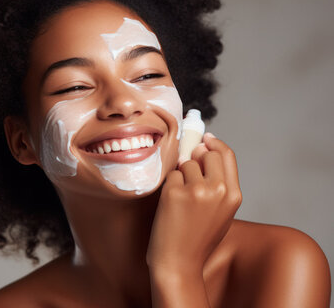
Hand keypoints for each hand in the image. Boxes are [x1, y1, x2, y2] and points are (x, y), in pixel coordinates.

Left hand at [146, 132, 241, 274]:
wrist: (179, 263)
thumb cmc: (197, 238)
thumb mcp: (221, 212)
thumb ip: (219, 183)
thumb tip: (203, 148)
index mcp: (233, 195)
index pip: (227, 155)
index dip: (215, 143)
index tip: (205, 138)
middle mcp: (218, 190)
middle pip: (205, 153)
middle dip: (195, 158)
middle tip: (188, 175)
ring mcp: (196, 191)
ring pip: (185, 164)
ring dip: (180, 176)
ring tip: (181, 202)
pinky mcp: (174, 193)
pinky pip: (170, 176)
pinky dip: (168, 187)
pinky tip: (171, 207)